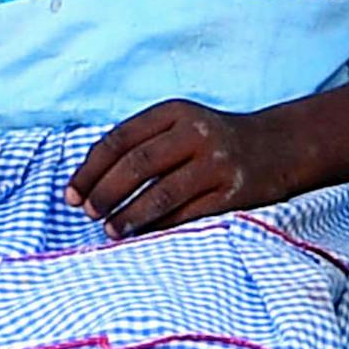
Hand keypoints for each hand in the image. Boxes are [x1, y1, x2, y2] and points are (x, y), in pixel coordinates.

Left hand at [70, 103, 277, 236]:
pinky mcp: (234, 194)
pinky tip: (143, 236)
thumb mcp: (179, 126)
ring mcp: (218, 164)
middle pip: (137, 165)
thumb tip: (86, 186)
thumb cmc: (211, 141)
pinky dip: (160, 228)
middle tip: (88, 214)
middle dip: (105, 194)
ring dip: (129, 217)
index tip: (70, 196)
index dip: (89, 170)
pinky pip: (187, 215)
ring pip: (161, 194)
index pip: (119, 140)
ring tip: (110, 232)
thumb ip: (138, 145)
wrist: (278, 147)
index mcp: (176, 112)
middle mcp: (197, 133)